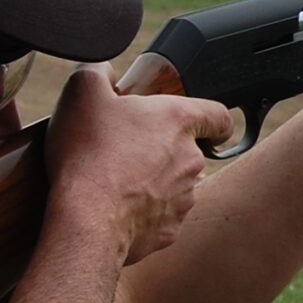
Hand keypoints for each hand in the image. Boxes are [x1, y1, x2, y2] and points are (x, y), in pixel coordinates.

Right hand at [44, 65, 235, 264]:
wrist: (85, 219)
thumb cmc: (88, 154)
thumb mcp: (83, 91)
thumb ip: (99, 71)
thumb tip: (105, 73)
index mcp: (177, 121)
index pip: (219, 116)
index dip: (215, 120)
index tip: (209, 128)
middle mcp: (190, 160)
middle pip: (189, 152)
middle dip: (163, 151)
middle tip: (127, 152)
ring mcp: (183, 198)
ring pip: (176, 186)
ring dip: (154, 183)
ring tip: (116, 183)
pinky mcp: (169, 231)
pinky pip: (160, 218)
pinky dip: (143, 214)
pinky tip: (116, 208)